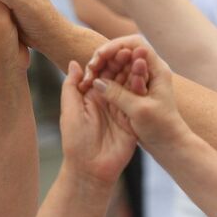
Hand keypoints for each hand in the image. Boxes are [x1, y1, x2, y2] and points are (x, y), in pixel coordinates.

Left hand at [60, 59, 138, 183]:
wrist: (92, 169)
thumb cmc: (76, 142)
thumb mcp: (70, 110)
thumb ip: (72, 86)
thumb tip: (75, 62)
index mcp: (92, 95)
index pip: (101, 72)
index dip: (107, 59)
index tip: (113, 47)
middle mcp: (108, 99)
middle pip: (118, 75)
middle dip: (123, 62)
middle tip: (129, 49)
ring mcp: (122, 108)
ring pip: (129, 85)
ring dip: (134, 71)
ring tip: (140, 57)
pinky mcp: (133, 119)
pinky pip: (138, 100)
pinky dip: (142, 87)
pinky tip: (146, 75)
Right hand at [85, 34, 187, 147]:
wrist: (169, 144)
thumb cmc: (161, 127)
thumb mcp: (139, 110)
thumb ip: (118, 94)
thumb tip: (97, 82)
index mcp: (157, 70)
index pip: (135, 44)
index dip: (116, 46)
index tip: (100, 56)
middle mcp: (148, 71)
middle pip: (122, 52)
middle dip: (104, 57)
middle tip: (90, 69)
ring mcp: (139, 81)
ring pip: (116, 65)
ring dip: (101, 68)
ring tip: (87, 79)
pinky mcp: (131, 91)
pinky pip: (114, 79)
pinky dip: (102, 80)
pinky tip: (91, 85)